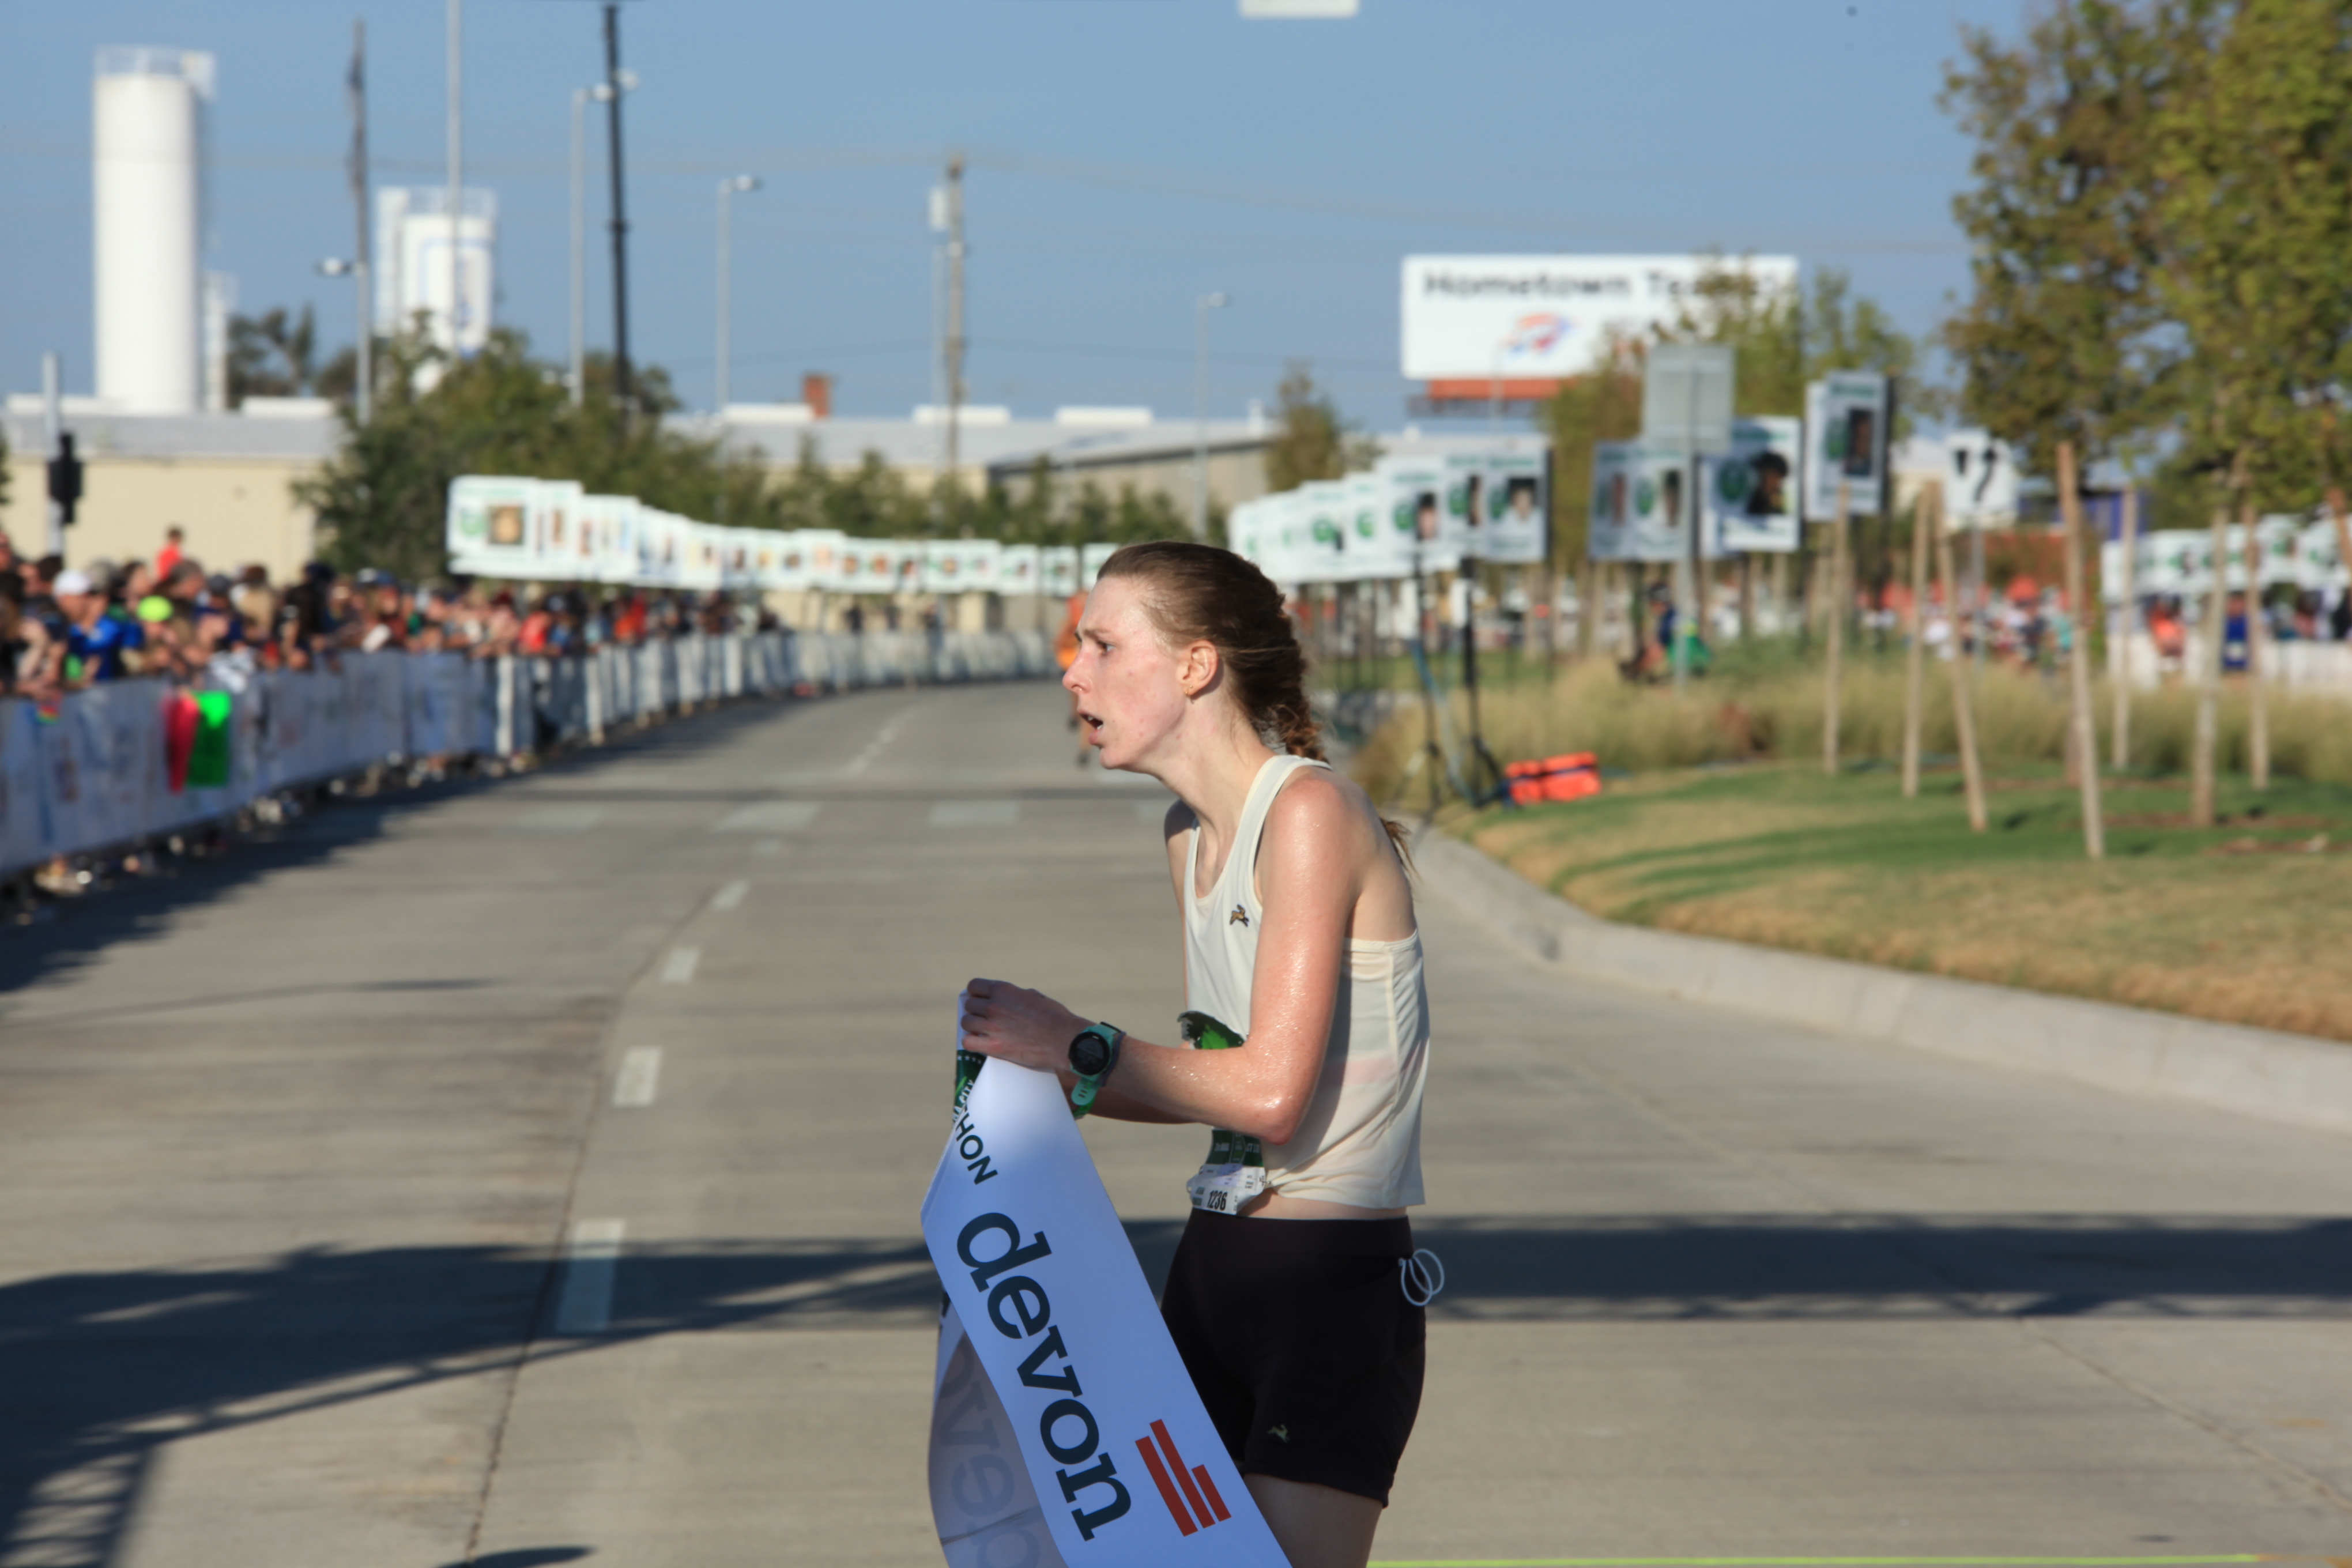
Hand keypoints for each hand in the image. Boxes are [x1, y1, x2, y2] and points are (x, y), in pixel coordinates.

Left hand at [960, 978, 1088, 1076]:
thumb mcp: (1035, 997)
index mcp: (1004, 990)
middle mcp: (995, 1006)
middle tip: (984, 1019)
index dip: (976, 994)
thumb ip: (1016, 996)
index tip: (979, 1000)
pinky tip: (979, 1043)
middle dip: (976, 1011)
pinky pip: (968, 1042)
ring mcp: (993, 1026)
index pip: (974, 986)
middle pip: (969, 1005)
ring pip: (966, 1023)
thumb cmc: (1055, 1018)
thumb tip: (1007, 999)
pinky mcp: (994, 1046)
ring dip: (973, 1027)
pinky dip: (972, 1043)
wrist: (1064, 1040)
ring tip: (982, 1032)